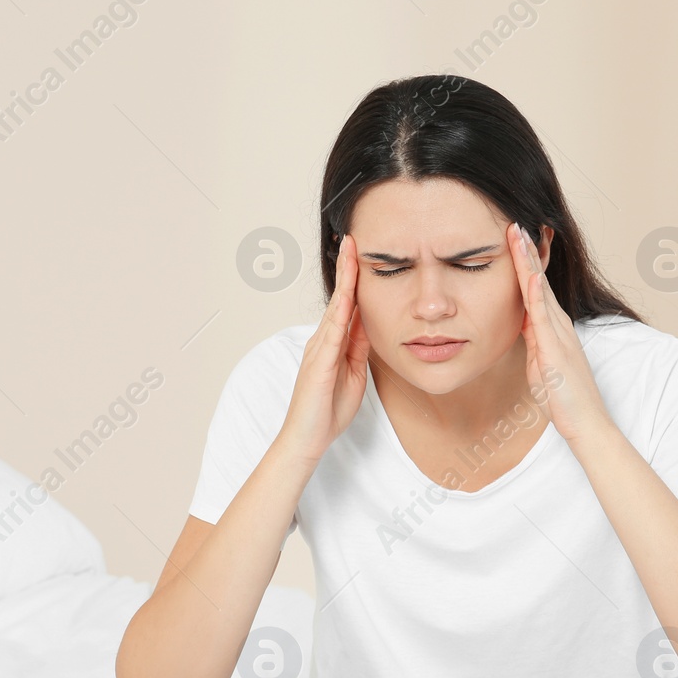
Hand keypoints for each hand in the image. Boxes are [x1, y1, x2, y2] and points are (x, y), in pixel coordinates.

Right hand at [279, 234, 370, 463]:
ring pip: (335, 308)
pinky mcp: (319, 364)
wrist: (307, 438)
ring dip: (344, 280)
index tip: (362, 255)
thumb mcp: (354, 374)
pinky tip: (348, 295)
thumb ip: (359, 349)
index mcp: (334, 344)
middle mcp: (323, 341)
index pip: (348, 305)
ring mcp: (319, 350)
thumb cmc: (328, 410)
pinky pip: (332, 333)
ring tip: (350, 253)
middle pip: (339, 298)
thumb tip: (370, 325)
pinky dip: (341, 311)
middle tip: (353, 239)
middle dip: (347, 268)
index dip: (355, 279)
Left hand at [509, 222, 610, 442]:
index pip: (536, 288)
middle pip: (538, 280)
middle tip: (515, 222)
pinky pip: (542, 318)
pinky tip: (528, 277)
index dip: (526, 262)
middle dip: (527, 251)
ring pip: (540, 291)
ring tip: (517, 234)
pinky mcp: (555, 351)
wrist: (586, 423)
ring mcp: (558, 336)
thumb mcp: (541, 364)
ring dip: (528, 262)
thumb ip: (534, 342)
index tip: (515, 238)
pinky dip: (535, 295)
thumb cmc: (565, 399)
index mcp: (553, 328)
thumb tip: (523, 326)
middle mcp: (558, 325)